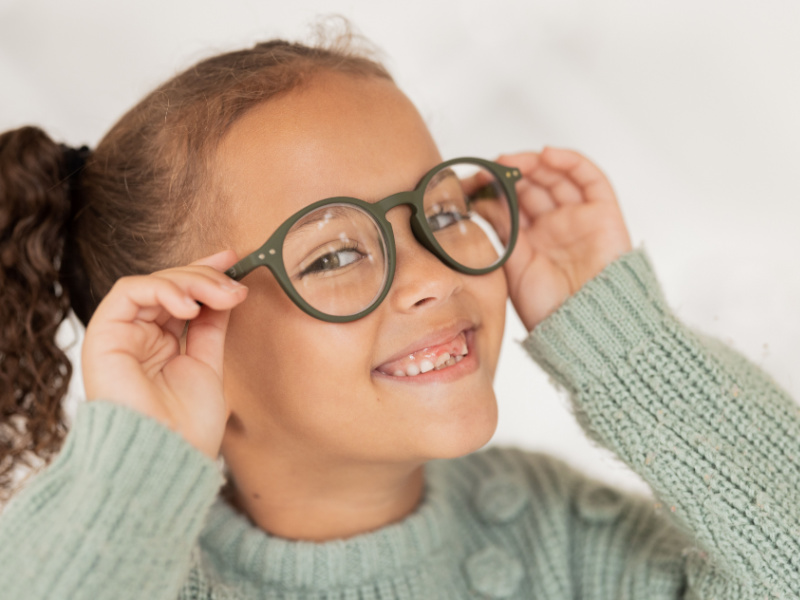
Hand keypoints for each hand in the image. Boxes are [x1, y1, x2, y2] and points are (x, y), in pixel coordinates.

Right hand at [81, 250, 247, 459]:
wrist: (166, 459)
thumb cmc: (187, 428)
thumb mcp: (208, 366)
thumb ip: (211, 328)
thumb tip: (226, 291)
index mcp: (161, 346)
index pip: (180, 297)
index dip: (204, 273)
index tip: (234, 259)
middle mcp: (138, 337)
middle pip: (168, 286)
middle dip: (205, 278)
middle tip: (234, 286)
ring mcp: (121, 335)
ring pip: (151, 284)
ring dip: (190, 282)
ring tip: (219, 296)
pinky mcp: (103, 335)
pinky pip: (128, 292)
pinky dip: (162, 289)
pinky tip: (189, 306)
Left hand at [498, 147, 631, 330]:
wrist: (583, 326)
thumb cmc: (548, 309)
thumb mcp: (514, 264)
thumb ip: (502, 230)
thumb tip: (482, 199)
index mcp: (530, 242)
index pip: (513, 203)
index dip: (497, 187)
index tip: (476, 177)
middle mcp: (554, 228)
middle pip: (534, 186)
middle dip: (513, 173)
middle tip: (494, 166)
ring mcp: (578, 219)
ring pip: (558, 178)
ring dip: (536, 164)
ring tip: (514, 161)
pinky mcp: (603, 214)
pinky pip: (590, 179)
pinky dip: (570, 162)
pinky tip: (547, 155)